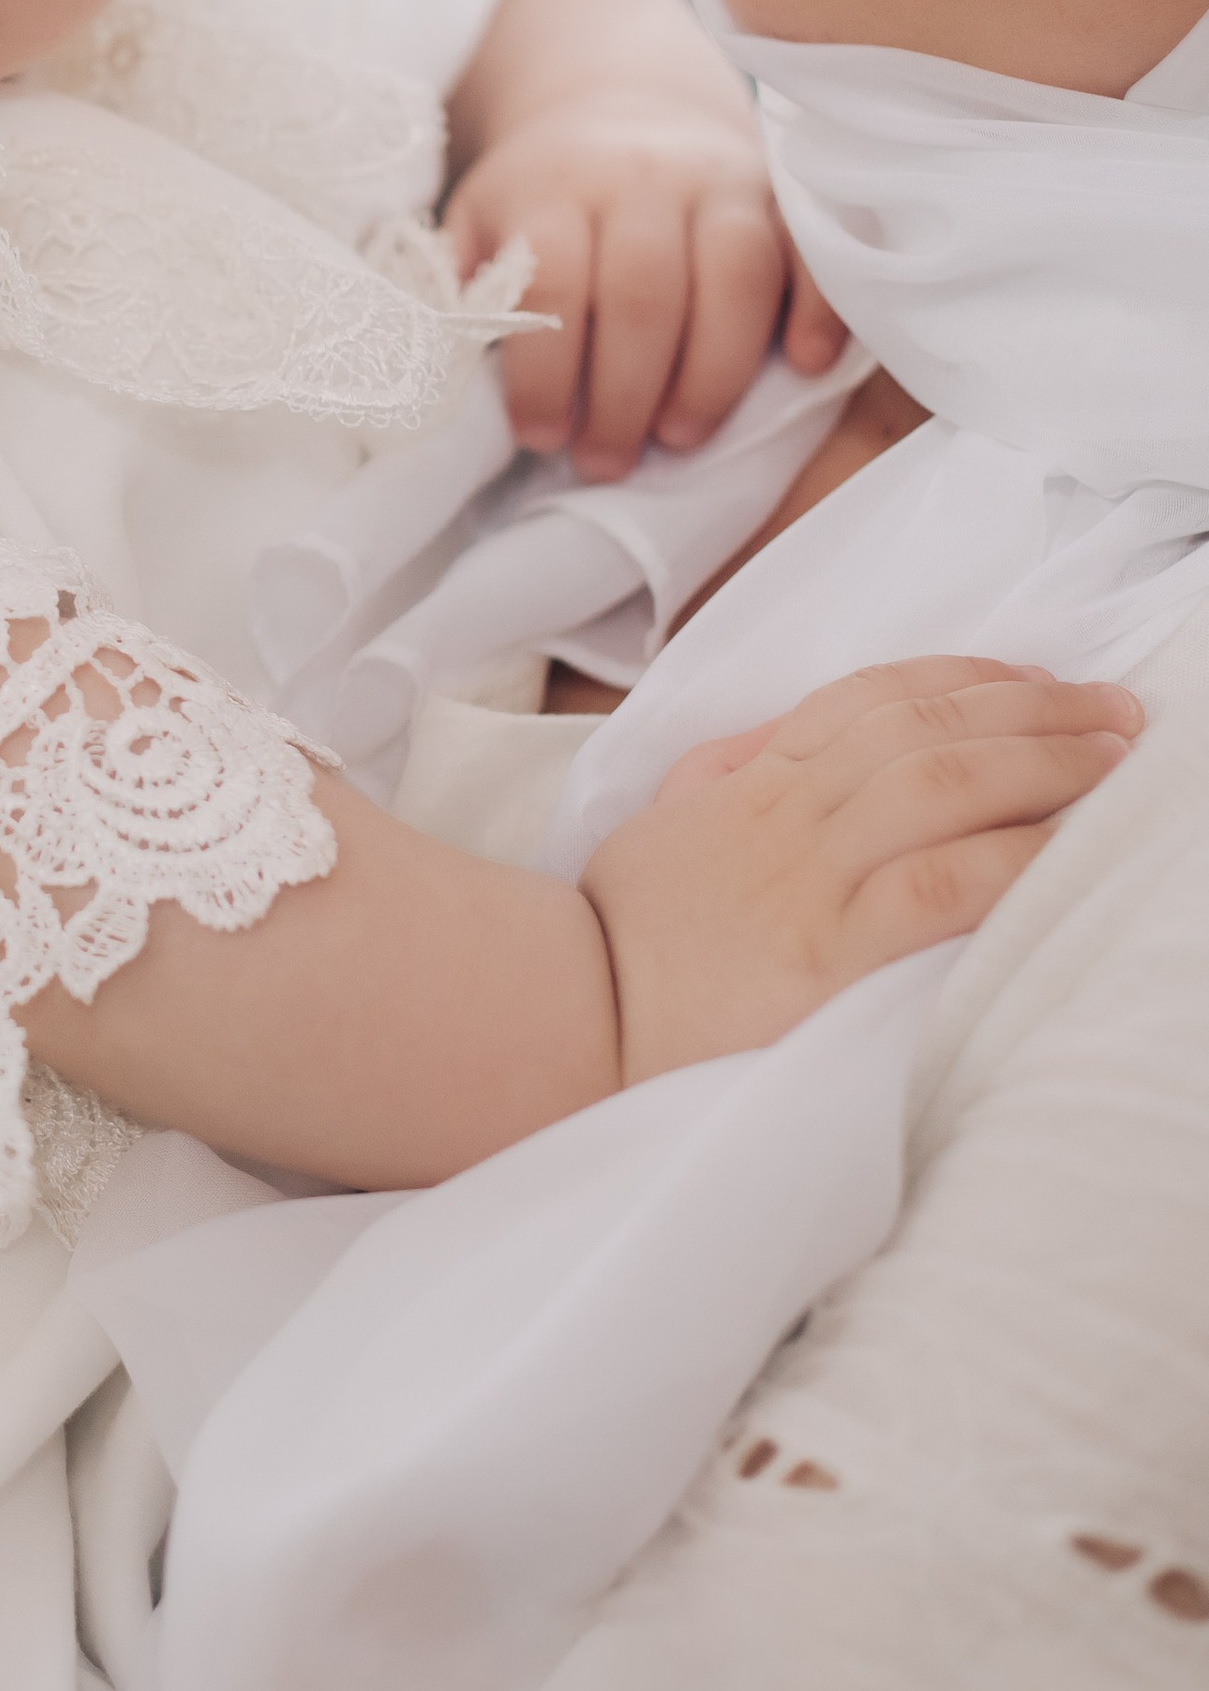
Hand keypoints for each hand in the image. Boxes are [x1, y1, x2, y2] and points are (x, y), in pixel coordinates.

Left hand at [445, 97, 845, 479]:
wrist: (619, 101)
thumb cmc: (543, 196)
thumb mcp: (480, 222)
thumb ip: (462, 286)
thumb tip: (439, 366)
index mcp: (553, 186)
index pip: (552, 280)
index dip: (545, 370)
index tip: (540, 435)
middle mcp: (641, 175)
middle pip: (646, 291)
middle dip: (626, 393)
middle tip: (608, 460)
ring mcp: (720, 179)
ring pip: (736, 274)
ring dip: (714, 371)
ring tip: (681, 437)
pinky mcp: (782, 193)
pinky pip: (813, 250)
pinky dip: (819, 308)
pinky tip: (805, 365)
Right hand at [582, 656, 1141, 1083]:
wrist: (572, 1015)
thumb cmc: (622, 931)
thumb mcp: (669, 820)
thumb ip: (734, 767)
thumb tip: (799, 730)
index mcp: (755, 780)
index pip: (872, 697)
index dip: (964, 676)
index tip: (1034, 677)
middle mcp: (791, 812)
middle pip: (928, 727)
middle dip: (1034, 710)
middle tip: (1117, 709)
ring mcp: (810, 875)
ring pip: (943, 786)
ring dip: (1043, 762)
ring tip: (1115, 757)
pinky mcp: (829, 950)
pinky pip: (937, 884)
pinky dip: (1007, 855)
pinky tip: (1061, 845)